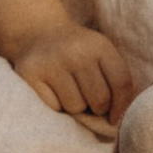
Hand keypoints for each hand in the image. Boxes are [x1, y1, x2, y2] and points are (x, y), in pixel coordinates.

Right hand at [3, 20, 138, 120]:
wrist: (38, 33)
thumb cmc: (77, 53)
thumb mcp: (100, 55)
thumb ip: (115, 82)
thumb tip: (118, 119)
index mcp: (99, 45)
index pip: (121, 83)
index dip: (121, 106)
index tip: (114, 117)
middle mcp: (76, 51)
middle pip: (100, 100)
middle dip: (96, 107)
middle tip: (87, 96)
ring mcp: (52, 61)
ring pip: (76, 107)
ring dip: (74, 106)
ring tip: (67, 89)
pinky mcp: (31, 73)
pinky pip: (54, 108)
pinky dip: (55, 105)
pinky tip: (52, 89)